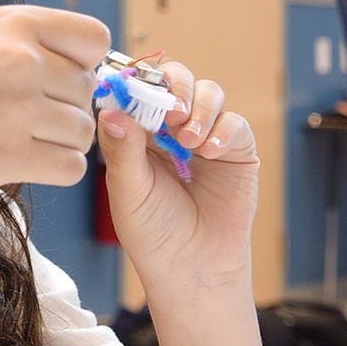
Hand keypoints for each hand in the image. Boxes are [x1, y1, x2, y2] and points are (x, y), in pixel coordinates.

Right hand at [0, 5, 110, 190]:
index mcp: (15, 23)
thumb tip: (70, 67)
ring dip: (59, 139)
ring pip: (82, 131)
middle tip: (21, 114)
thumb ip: (20, 43)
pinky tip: (21, 159)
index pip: (94, 38)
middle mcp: (25, 61)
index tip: (56, 75)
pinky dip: (55, 167)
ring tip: (17, 138)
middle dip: (63, 104)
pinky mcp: (11, 156)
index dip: (81, 61)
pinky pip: (71, 167)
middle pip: (86, 90)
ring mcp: (20, 109)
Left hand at [95, 61, 259, 298]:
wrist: (192, 266)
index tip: (135, 89)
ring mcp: (205, 136)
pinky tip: (210, 152)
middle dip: (174, 87)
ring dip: (199, 107)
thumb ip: (122, 150)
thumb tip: (110, 110)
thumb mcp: (128, 190)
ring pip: (208, 92)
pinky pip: (235, 123)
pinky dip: (223, 130)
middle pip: (175, 80)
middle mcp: (170, 127)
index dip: (137, 82)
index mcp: (137, 131)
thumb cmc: (152, 230)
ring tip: (188, 139)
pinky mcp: (236, 150)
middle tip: (171, 112)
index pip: (137, 89)